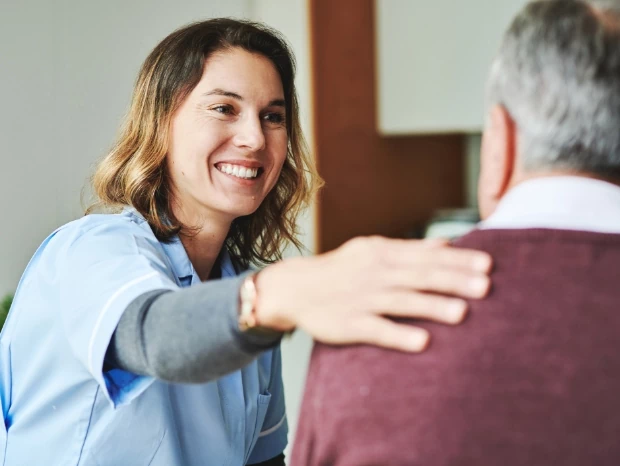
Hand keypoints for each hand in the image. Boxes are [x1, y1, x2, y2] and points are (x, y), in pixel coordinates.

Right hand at [255, 236, 491, 351]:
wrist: (295, 287)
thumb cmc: (342, 269)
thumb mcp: (372, 250)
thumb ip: (411, 248)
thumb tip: (449, 243)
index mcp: (381, 252)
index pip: (425, 255)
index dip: (457, 260)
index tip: (488, 265)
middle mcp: (373, 273)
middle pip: (418, 276)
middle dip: (453, 280)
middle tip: (486, 287)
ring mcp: (361, 298)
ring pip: (401, 301)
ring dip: (431, 306)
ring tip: (462, 312)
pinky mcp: (348, 324)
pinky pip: (376, 329)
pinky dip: (398, 334)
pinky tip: (423, 341)